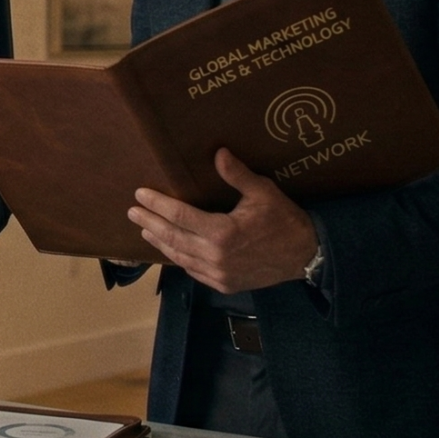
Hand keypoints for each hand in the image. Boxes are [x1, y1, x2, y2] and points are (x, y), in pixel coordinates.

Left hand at [127, 148, 316, 294]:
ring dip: (160, 242)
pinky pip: (193, 271)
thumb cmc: (284, 221)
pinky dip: (179, 259)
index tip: (140, 195)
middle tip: (132, 212)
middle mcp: (215, 256)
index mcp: (222, 232)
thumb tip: (218, 153)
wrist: (306, 256)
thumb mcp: (263, 193)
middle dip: (150, 223)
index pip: (179, 215)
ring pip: (179, 257)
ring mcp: (218, 274)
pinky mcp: (223, 284)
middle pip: (172, 237)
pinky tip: (171, 250)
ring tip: (145, 230)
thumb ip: (237, 175)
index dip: (157, 204)